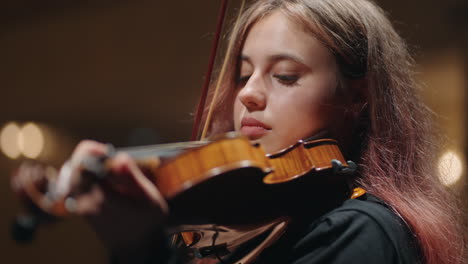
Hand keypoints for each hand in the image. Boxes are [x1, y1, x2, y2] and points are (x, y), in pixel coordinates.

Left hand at [55, 140, 168, 256]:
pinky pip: (76, 185)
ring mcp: (80, 207)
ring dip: (88, 165)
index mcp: (101, 198)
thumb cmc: (147, 221)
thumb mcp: (149, 198)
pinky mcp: (80, 209)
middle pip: (75, 168)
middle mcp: (85, 203)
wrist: (137, 247)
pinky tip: (105, 178)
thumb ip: (132, 177)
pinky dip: (88, 175)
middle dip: (89, 156)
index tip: (108, 151)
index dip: (92, 151)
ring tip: (108, 167)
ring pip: (74, 176)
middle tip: (108, 155)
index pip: (83, 165)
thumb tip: (119, 157)